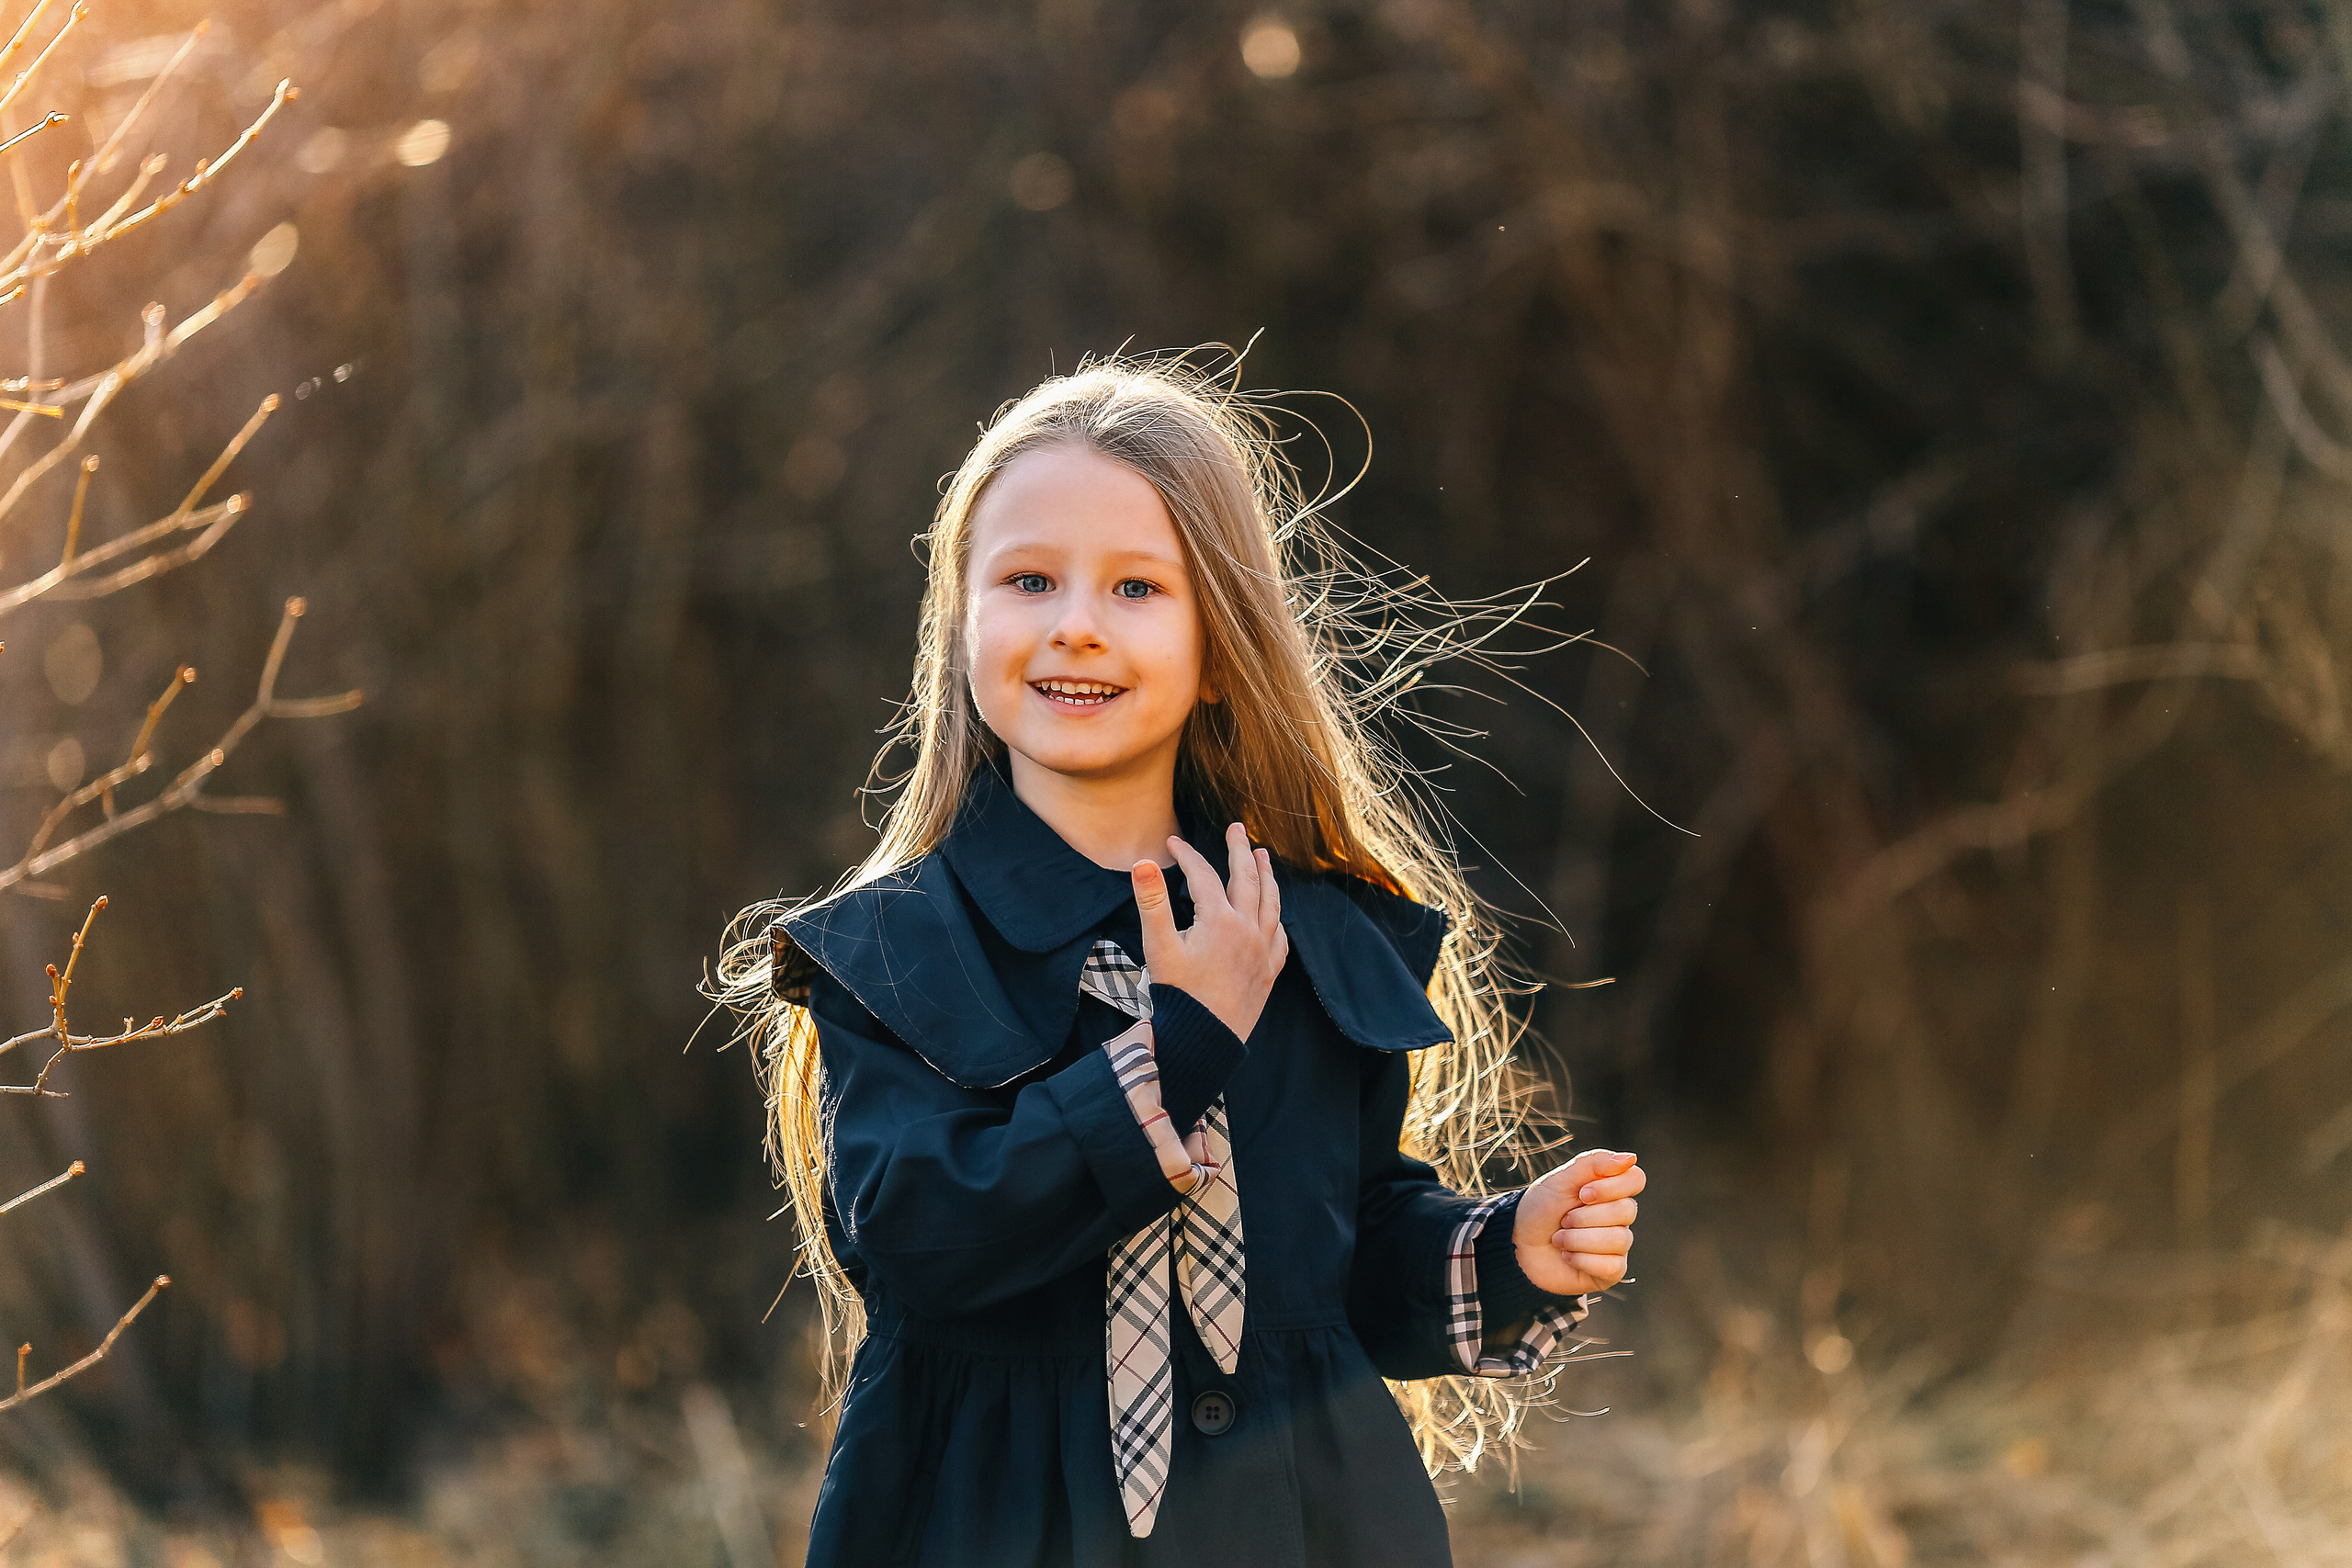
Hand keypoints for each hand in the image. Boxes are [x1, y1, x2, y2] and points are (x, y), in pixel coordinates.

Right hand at [1132, 822, 1288, 1041]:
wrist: (1204, 1040)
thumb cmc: (1178, 995)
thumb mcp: (1158, 947)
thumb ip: (1152, 902)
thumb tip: (1141, 863)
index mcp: (1219, 920)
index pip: (1203, 875)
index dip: (1187, 855)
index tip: (1173, 843)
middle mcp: (1247, 929)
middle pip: (1247, 878)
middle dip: (1240, 850)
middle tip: (1237, 828)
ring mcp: (1262, 950)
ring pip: (1271, 902)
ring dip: (1267, 876)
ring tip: (1262, 856)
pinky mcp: (1268, 971)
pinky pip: (1279, 936)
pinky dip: (1275, 917)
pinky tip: (1273, 913)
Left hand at [1511, 1149, 1642, 1297]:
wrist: (1518, 1244)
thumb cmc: (1539, 1210)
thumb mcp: (1560, 1180)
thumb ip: (1593, 1163)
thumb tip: (1631, 1157)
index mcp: (1610, 1190)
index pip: (1636, 1179)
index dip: (1612, 1187)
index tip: (1583, 1193)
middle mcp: (1619, 1216)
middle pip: (1626, 1210)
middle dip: (1584, 1216)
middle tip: (1563, 1220)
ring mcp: (1617, 1245)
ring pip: (1618, 1239)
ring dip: (1578, 1239)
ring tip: (1559, 1239)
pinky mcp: (1611, 1271)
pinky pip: (1612, 1266)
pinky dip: (1582, 1260)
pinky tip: (1567, 1257)